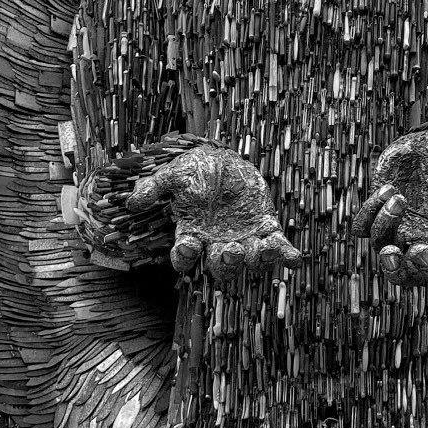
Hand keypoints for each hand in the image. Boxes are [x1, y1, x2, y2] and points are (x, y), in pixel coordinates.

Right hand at [126, 143, 299, 279]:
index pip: (185, 257)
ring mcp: (244, 240)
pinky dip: (286, 256)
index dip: (186, 257)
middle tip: (230, 251)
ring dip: (257, 260)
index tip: (189, 246)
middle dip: (225, 263)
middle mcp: (217, 245)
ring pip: (250, 262)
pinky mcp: (266, 231)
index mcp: (192, 236)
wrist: (225, 160)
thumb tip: (132, 202)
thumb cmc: (196, 170)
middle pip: (220, 266)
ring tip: (262, 250)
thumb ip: (155, 187)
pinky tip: (294, 259)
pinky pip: (277, 249)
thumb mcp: (175, 174)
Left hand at [352, 130, 427, 283]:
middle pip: (407, 275)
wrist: (424, 143)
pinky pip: (363, 228)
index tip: (421, 250)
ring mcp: (400, 230)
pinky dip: (369, 212)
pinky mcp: (379, 216)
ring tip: (397, 197)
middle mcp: (425, 239)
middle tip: (389, 253)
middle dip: (395, 271)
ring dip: (385, 225)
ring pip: (382, 248)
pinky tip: (387, 189)